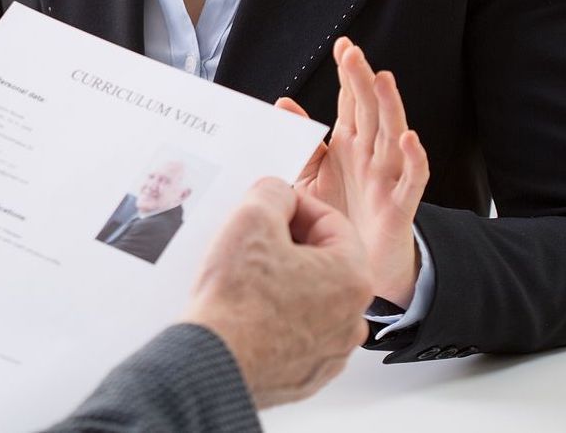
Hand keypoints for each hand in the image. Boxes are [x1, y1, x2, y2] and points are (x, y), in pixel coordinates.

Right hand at [184, 178, 370, 408]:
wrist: (213, 361)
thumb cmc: (235, 301)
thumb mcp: (251, 219)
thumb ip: (272, 192)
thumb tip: (278, 194)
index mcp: (352, 277)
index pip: (331, 221)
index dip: (294, 206)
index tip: (269, 207)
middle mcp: (352, 318)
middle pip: (322, 261)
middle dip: (287, 245)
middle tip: (251, 241)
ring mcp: (331, 350)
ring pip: (309, 298)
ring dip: (282, 282)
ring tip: (244, 279)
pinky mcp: (307, 373)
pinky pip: (296, 332)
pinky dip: (275, 318)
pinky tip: (246, 311)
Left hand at [278, 37, 429, 306]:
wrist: (361, 268)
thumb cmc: (339, 219)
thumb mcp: (311, 179)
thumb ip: (302, 144)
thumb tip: (283, 104)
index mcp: (349, 147)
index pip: (351, 104)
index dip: (348, 76)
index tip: (343, 46)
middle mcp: (370, 158)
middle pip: (370, 112)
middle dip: (362, 82)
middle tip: (352, 53)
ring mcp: (387, 179)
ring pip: (393, 137)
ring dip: (389, 108)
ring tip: (382, 79)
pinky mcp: (399, 207)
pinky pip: (411, 180)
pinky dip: (412, 159)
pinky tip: (407, 139)